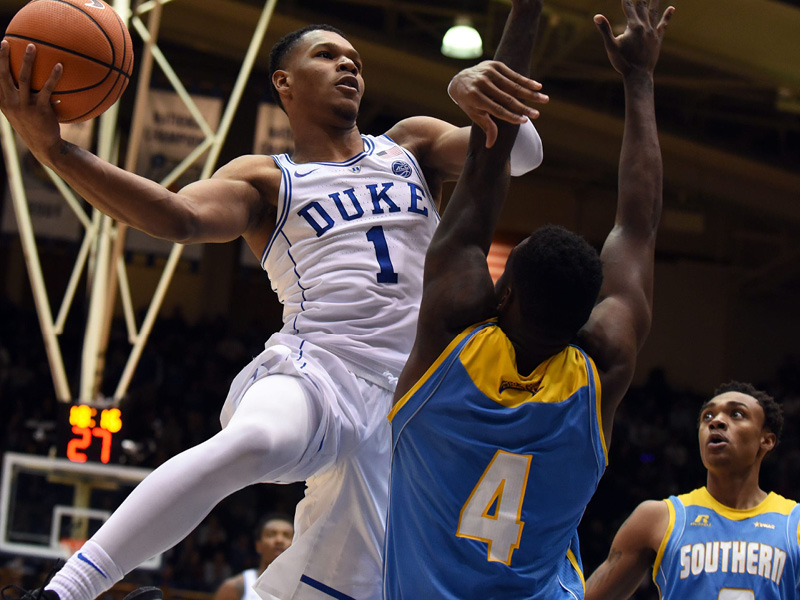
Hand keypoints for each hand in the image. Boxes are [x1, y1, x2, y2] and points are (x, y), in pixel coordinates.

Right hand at [0, 40, 63, 162]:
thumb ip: (23, 98)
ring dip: (27, 60)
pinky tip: (60, 66)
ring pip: (23, 78)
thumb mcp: (23, 113)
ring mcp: (24, 106)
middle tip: (6, 42)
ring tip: (32, 46)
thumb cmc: (36, 127)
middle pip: (3, 75)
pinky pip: (47, 89)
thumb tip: (36, 82)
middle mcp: (11, 102)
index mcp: (4, 102)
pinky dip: (53, 76)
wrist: (44, 146)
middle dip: (3, 57)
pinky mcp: (40, 109)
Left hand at [448, 60, 547, 147]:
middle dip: (524, 107)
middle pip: (507, 98)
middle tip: (538, 115)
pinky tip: (538, 87)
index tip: (525, 121)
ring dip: (530, 93)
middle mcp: (481, 83)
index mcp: (474, 97)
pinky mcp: (495, 65)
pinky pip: (513, 74)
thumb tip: (491, 145)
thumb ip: (486, 126)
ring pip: (513, 85)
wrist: (459, 79)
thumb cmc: (468, 102)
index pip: (496, 109)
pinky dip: (526, 81)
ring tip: (544, 100)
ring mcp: (488, 72)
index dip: (511, 116)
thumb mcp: (474, 114)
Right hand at [594, 0, 673, 76]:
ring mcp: (652, 32)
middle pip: (642, 6)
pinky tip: (672, 8)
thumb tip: (597, 16)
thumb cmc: (623, 62)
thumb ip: (605, 30)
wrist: (639, 75)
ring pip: (654, 12)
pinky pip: (664, 24)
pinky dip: (667, 16)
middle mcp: (645, 26)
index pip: (629, 7)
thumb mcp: (611, 46)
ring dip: (654, 1)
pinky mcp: (657, 39)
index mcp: (633, 26)